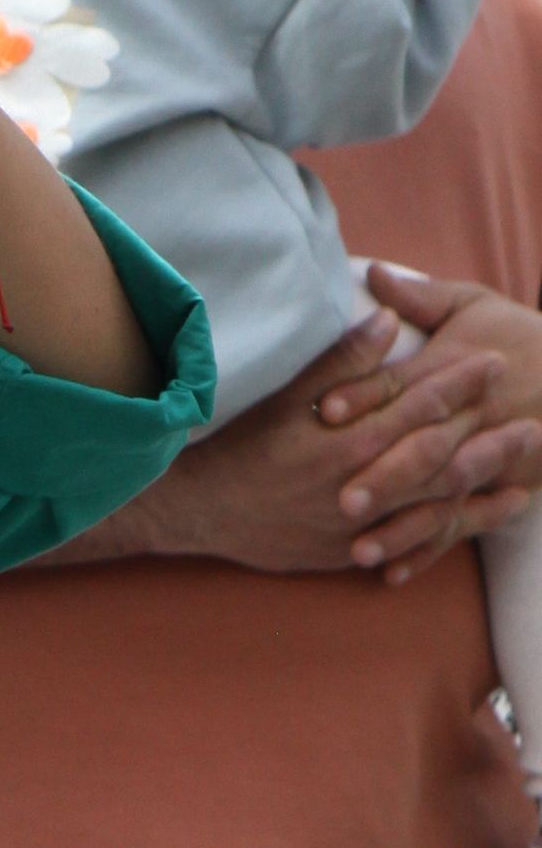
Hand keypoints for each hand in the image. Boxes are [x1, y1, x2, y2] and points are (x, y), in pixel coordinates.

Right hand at [131, 297, 538, 578]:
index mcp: (348, 440)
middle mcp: (360, 485)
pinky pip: (413, 544)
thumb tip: (387, 320)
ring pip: (435, 505)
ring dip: (483, 487)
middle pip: (440, 458)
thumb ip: (341, 360)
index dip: (458, 383)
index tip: (493, 364)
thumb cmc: (242, 446)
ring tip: (525, 473)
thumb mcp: (285, 395)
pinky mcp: (350, 553)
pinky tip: (482, 521)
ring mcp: (357, 525)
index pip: (417, 405)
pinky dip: (454, 532)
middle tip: (533, 421)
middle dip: (488, 437)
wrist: (202, 510)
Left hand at [324, 263, 541, 568]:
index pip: (403, 385)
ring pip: (438, 498)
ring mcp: (485, 458)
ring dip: (400, 527)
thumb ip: (422, 296)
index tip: (327, 411)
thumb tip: (373, 273)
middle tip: (340, 501)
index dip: (365, 395)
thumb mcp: (476, 306)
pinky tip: (392, 574)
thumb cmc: (520, 335)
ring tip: (358, 550)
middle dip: (383, 476)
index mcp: (454, 371)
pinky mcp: (499, 487)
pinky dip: (427, 550)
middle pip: (420, 449)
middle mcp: (469, 419)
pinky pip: (460, 525)